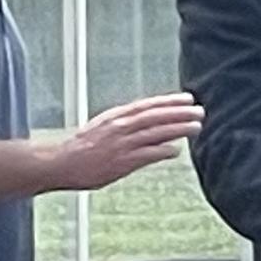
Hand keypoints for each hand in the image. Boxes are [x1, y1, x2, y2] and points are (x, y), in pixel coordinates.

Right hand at [52, 92, 204, 190]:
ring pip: (155, 133)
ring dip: (178, 129)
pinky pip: (146, 154)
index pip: (148, 105)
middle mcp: (120, 127)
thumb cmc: (83, 147)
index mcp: (116, 116)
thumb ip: (126, 122)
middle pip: (156, 116)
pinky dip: (162, 151)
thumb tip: (149, 119)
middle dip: (179, 112)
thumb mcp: (104, 125)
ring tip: (196, 127)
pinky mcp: (121, 162)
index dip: (169, 101)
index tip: (188, 97)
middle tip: (199, 110)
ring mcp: (121, 144)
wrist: (60, 163)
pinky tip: (176, 150)